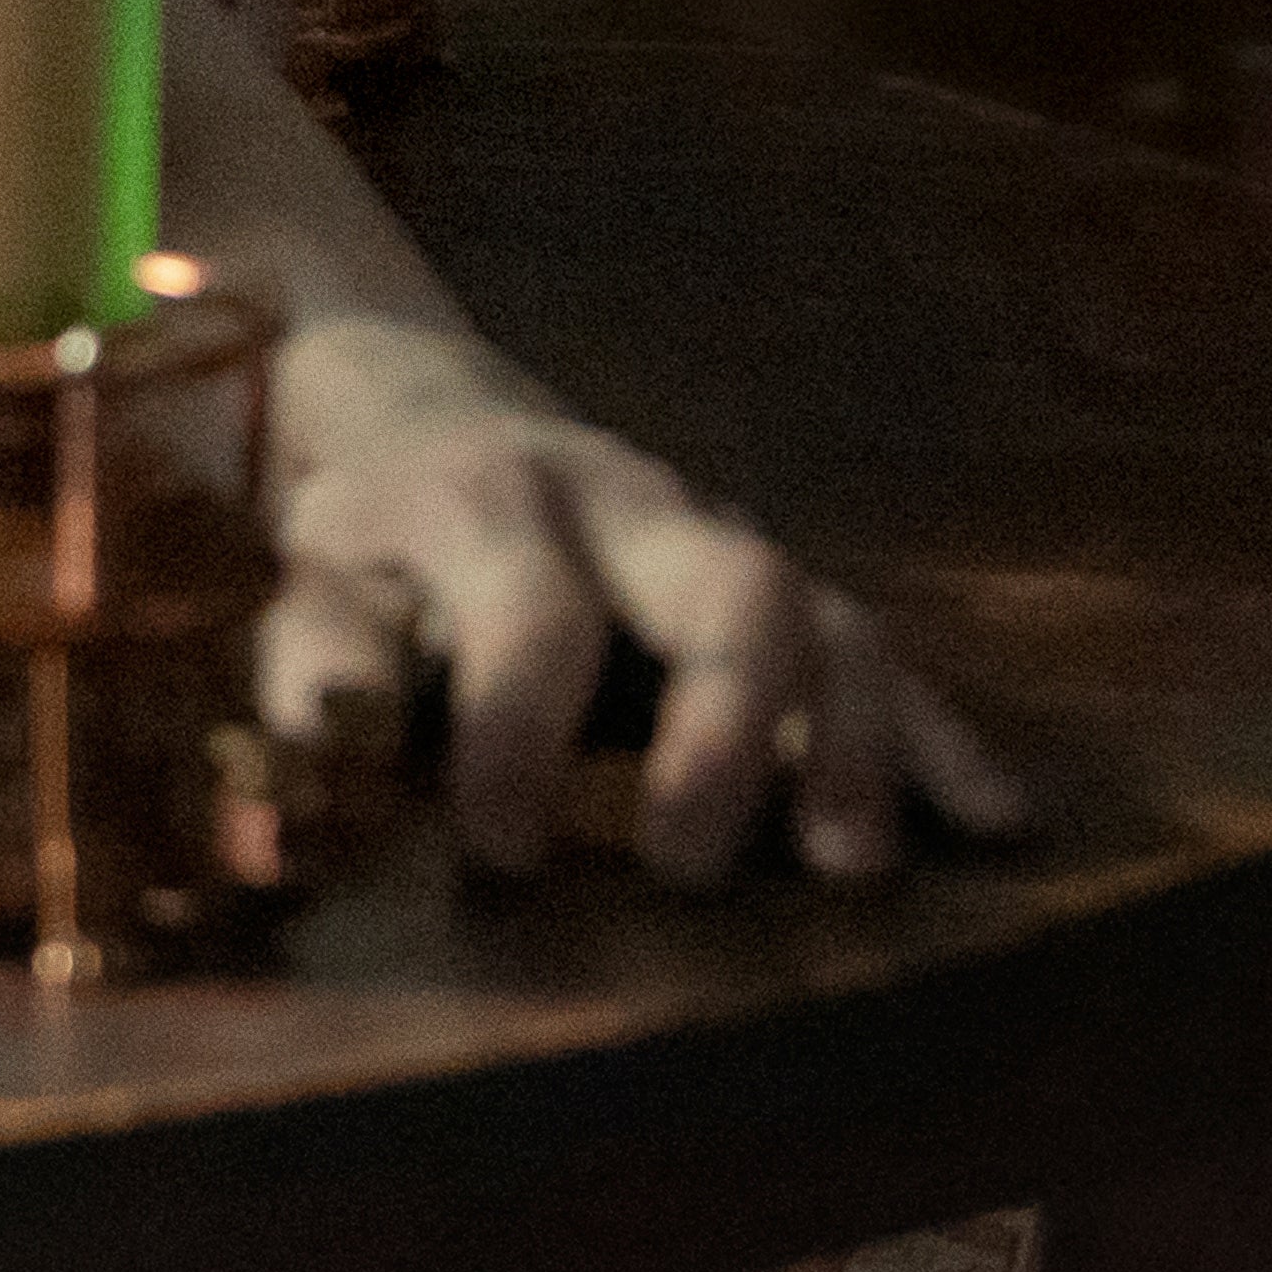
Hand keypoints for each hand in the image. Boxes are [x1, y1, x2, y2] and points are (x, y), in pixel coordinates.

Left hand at [262, 316, 1026, 885]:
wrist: (416, 404)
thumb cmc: (355, 532)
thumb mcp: (300, 578)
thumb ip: (306, 688)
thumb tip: (278, 830)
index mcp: (493, 505)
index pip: (530, 609)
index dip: (521, 729)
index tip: (504, 849)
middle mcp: (630, 513)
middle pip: (730, 588)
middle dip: (729, 726)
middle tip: (684, 861)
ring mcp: (718, 546)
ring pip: (824, 619)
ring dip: (851, 745)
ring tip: (847, 866)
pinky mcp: (778, 593)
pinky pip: (882, 652)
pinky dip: (940, 737)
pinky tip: (993, 823)